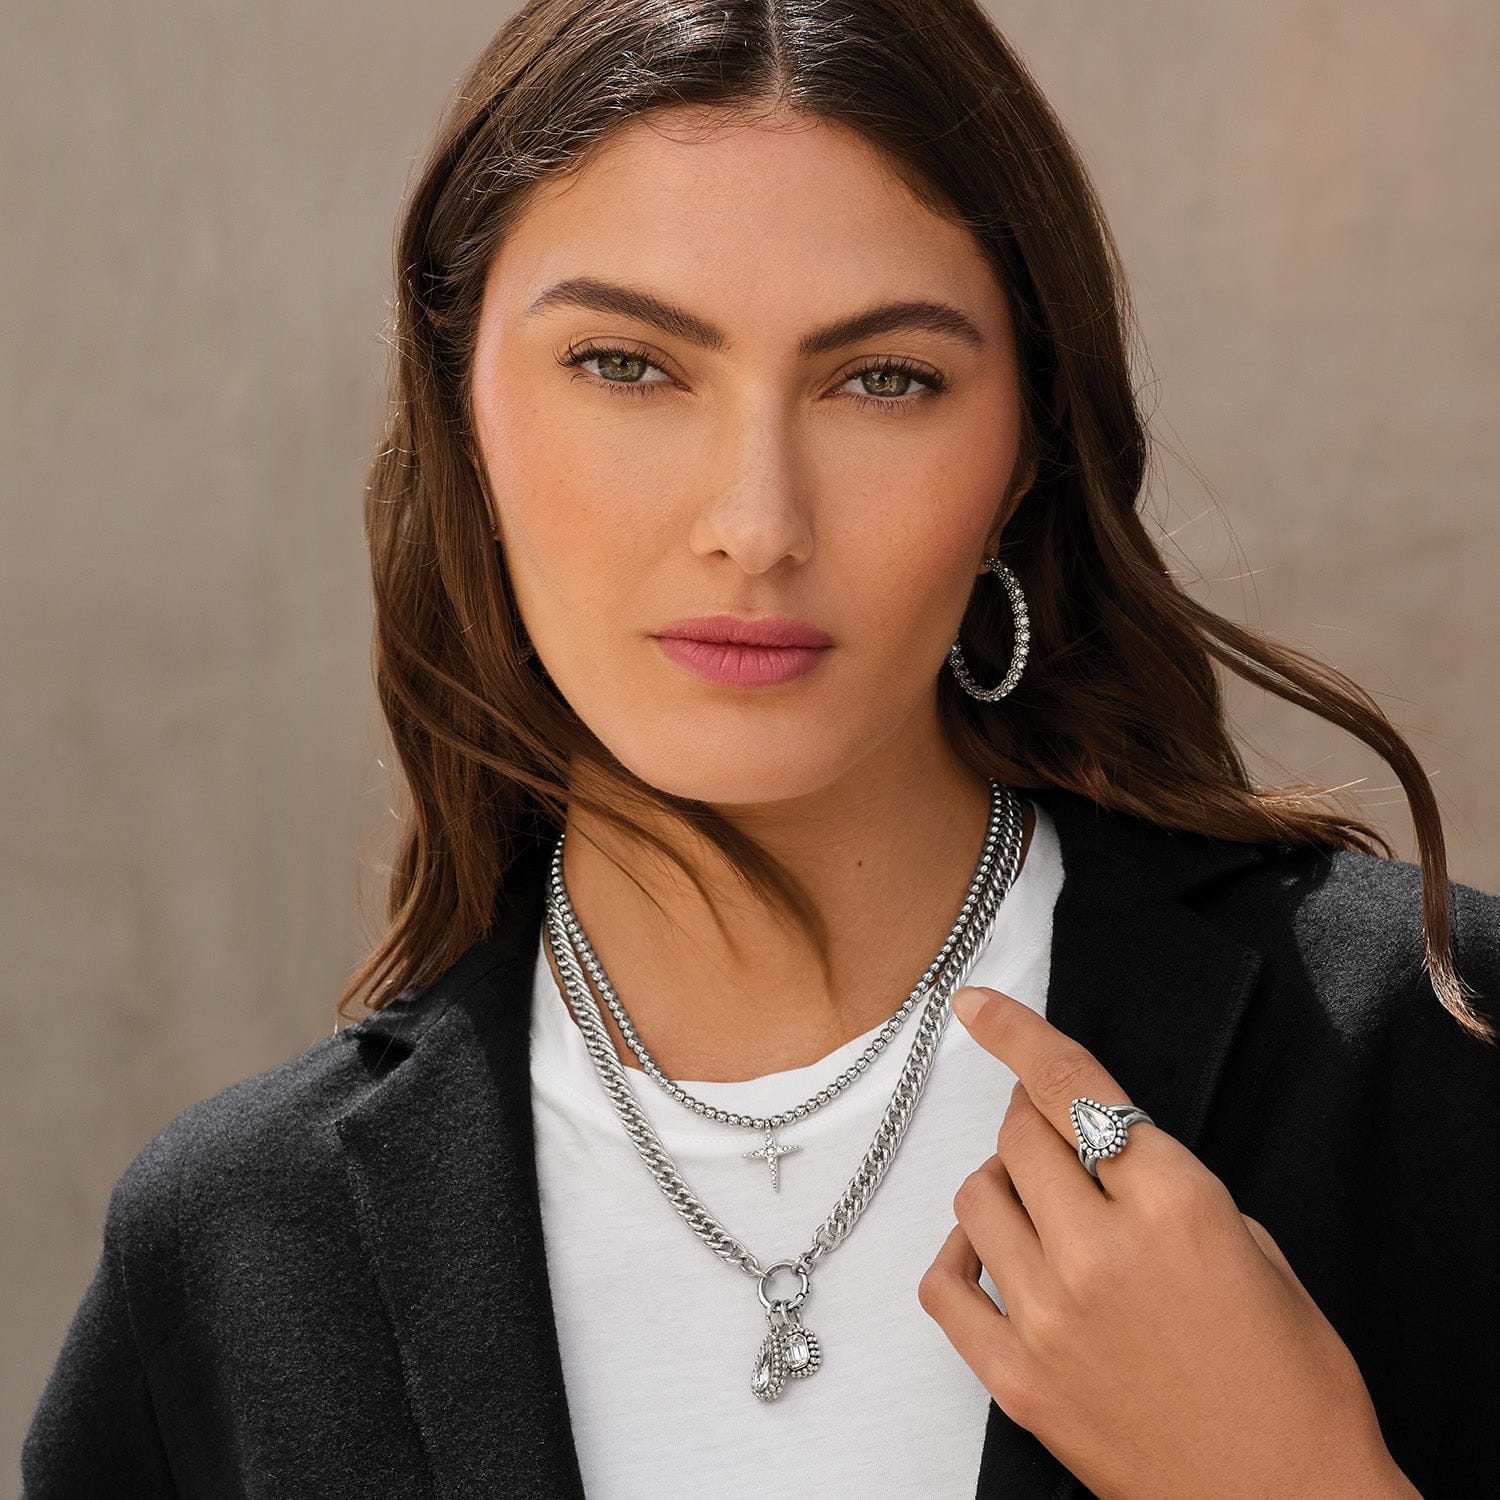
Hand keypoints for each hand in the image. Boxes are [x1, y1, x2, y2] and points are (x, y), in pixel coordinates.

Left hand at [917, 985, 1416, 1499]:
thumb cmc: (1294, 1384)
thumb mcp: (1256, 1250)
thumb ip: (1173, 1188)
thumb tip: (1104, 1152)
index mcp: (1174, 1205)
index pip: (1072, 1087)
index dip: (1015, 1032)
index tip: (977, 1002)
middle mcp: (1101, 1250)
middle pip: (1020, 1135)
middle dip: (1031, 1118)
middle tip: (1052, 1131)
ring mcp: (1050, 1317)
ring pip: (977, 1197)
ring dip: (1002, 1180)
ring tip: (1035, 1198)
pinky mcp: (1018, 1380)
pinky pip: (945, 1286)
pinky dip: (959, 1254)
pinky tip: (987, 1252)